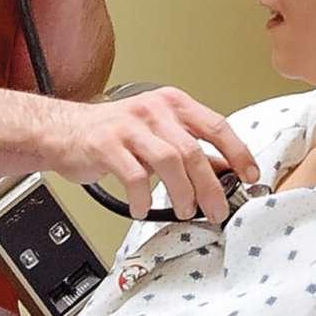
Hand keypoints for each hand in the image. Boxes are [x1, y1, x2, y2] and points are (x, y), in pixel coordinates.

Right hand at [49, 88, 260, 222]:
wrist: (64, 130)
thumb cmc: (115, 134)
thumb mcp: (158, 133)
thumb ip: (189, 148)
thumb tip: (225, 172)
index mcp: (173, 104)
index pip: (216, 126)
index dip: (238, 152)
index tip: (250, 175)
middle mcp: (154, 110)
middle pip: (193, 150)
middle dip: (211, 186)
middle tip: (217, 209)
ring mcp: (130, 126)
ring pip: (169, 162)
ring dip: (182, 193)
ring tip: (184, 211)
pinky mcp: (106, 144)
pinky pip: (134, 176)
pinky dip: (143, 198)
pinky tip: (142, 208)